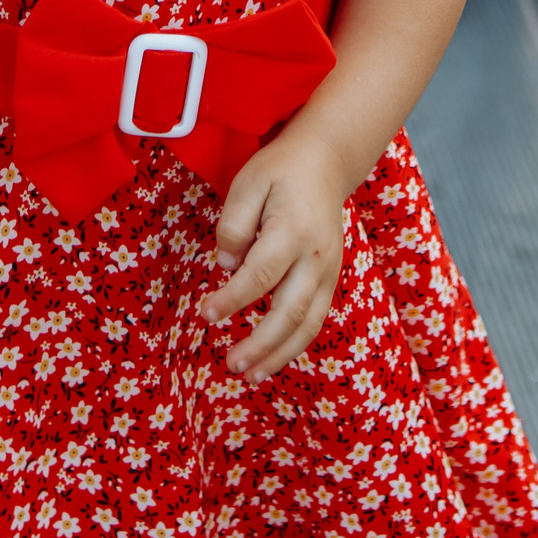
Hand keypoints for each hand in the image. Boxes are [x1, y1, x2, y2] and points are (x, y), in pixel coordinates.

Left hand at [200, 132, 351, 380]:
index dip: (231, 299)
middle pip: (290, 311)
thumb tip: (226, 268)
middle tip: (231, 365)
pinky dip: (295, 343)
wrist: (326, 162)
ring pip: (308, 324)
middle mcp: (317, 258)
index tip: (206, 313)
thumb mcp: (248, 183)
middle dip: (260, 344)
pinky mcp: (331, 279)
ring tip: (250, 375)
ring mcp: (329, 271)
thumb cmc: (281, 171)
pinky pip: (316, 319)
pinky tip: (273, 358)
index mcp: (293, 231)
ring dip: (280, 354)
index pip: (259, 275)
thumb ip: (233, 226)